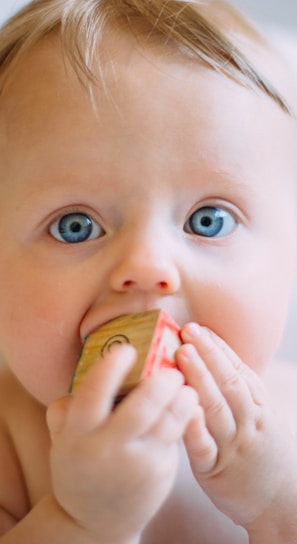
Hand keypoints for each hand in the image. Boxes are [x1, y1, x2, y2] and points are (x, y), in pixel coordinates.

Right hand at [47, 344, 196, 542]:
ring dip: (182, 398)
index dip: (111, 370)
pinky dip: (186, 415)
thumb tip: (81, 374)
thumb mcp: (63, 440)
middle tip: (171, 368)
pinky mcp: (160, 472)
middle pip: (141, 408)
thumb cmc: (80, 467)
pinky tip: (190, 402)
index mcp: (78, 435)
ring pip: (168, 422)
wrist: (94, 521)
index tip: (127, 349)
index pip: (93, 395)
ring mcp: (137, 463)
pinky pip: (176, 436)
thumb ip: (66, 410)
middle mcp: (107, 449)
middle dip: (161, 383)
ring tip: (186, 385)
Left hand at [177, 323, 296, 530]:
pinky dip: (195, 426)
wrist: (280, 501)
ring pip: (217, 408)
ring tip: (183, 354)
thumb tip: (212, 356)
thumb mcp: (262, 416)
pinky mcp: (215, 470)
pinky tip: (183, 407)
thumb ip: (240, 391)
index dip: (218, 348)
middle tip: (188, 331)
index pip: (239, 371)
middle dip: (208, 354)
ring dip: (200, 378)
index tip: (200, 327)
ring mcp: (233, 446)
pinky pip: (204, 446)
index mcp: (259, 406)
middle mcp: (249, 422)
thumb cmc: (262, 451)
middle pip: (229, 383)